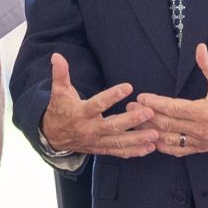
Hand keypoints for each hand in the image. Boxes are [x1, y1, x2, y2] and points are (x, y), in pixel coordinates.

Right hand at [41, 53, 156, 157]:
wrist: (52, 137)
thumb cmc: (60, 110)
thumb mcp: (59, 92)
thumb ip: (60, 74)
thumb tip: (57, 56)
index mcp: (80, 113)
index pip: (97, 104)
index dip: (112, 96)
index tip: (128, 87)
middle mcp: (90, 129)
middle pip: (112, 125)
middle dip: (131, 120)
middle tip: (148, 112)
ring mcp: (96, 141)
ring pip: (118, 141)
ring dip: (137, 139)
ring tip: (155, 134)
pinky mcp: (101, 149)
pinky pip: (118, 152)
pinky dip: (134, 151)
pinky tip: (149, 148)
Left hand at [132, 45, 207, 155]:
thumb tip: (200, 48)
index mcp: (204, 112)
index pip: (173, 108)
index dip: (155, 103)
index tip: (141, 97)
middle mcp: (200, 129)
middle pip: (166, 124)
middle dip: (145, 116)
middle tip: (129, 108)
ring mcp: (199, 141)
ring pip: (168, 139)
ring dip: (149, 132)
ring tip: (134, 123)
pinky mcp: (200, 149)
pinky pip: (177, 150)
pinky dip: (162, 146)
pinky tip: (150, 139)